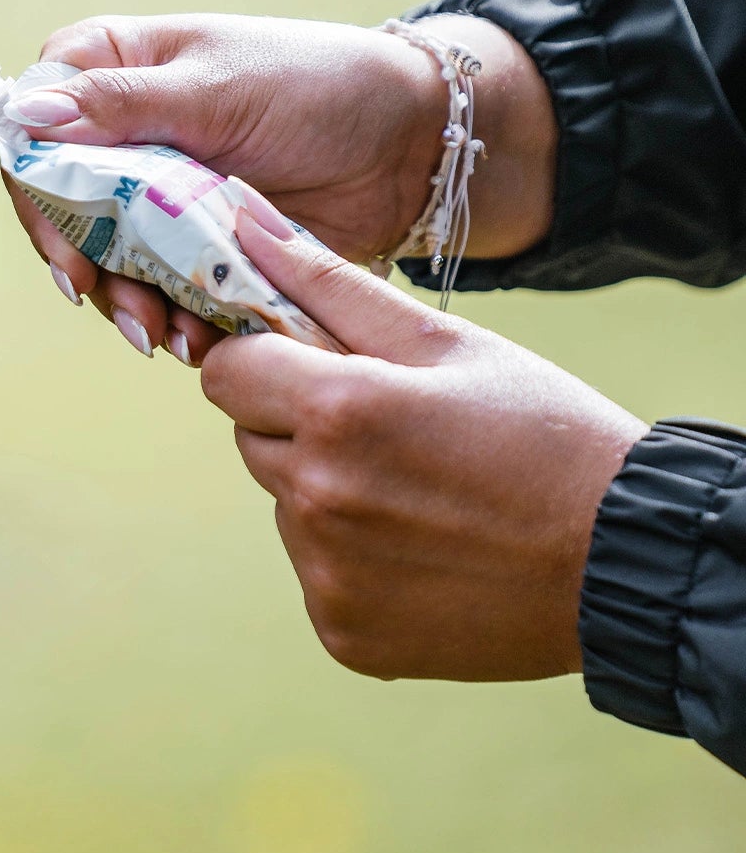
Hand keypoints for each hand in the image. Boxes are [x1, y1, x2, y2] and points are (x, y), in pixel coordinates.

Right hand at [4, 12, 555, 362]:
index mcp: (110, 68)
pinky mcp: (191, 244)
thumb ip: (120, 105)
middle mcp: (119, 132)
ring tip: (161, 334)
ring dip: (122, 300)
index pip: (34, 123)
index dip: (35, 184)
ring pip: (102, 256)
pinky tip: (194, 339)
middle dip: (77, 258)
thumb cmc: (315, 83)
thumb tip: (25, 116)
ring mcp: (153, 192)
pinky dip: (170, 317)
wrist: (409, 146)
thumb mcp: (215, 87)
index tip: (60, 238)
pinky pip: (158, 287)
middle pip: (58, 203)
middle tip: (100, 299)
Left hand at [198, 190, 643, 681]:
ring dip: (326, 491)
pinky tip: (425, 550)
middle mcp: (317, 497)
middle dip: (299, 425)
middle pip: (252, 439)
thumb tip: (244, 220)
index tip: (310, 367)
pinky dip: (351, 559)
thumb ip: (328, 284)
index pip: (225, 373)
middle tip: (390, 432)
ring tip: (422, 494)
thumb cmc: (542, 433)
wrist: (627, 561)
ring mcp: (326, 573)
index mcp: (337, 412)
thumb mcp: (444, 344)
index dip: (262, 362)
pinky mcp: (342, 632)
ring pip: (285, 505)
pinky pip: (315, 571)